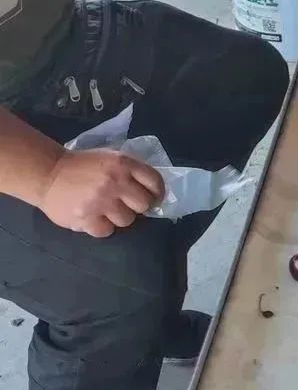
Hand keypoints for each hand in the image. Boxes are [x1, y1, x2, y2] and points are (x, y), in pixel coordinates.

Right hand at [40, 149, 164, 239]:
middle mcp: (115, 181)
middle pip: (144, 204)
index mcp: (123, 163)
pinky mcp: (86, 218)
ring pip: (127, 220)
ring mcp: (101, 201)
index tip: (153, 198)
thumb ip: (130, 170)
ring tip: (106, 210)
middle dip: (138, 206)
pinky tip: (94, 218)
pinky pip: (107, 231)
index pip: (155, 181)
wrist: (48, 174)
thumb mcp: (109, 157)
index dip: (157, 193)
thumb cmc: (82, 166)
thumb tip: (151, 190)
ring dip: (119, 217)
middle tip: (126, 204)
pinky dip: (102, 227)